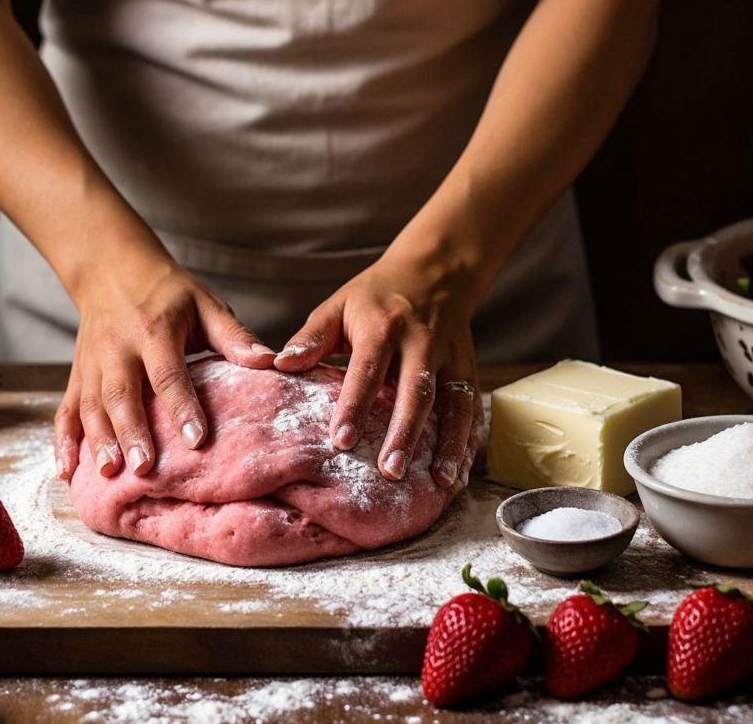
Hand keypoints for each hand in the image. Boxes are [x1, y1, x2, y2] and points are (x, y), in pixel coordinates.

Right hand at [54, 254, 274, 480]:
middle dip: (131, 432)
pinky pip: (65, 410)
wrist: (112, 269)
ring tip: (108, 473)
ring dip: (98, 440)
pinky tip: (67, 471)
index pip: (168, 373)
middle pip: (123, 394)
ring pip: (91, 405)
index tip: (197, 439)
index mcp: (154, 330)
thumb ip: (233, 335)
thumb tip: (269, 361)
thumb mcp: (205, 303)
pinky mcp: (77, 375)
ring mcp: (92, 364)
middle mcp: (118, 349)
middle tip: (143, 468)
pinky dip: (63, 441)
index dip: (182, 406)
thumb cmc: (168, 292)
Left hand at [273, 251, 480, 487]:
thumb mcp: (338, 305)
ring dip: (447, 444)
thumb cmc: (376, 295)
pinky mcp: (469, 369)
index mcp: (383, 327)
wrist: (436, 270)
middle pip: (415, 391)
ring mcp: (451, 357)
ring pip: (453, 403)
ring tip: (439, 482)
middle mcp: (421, 342)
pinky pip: (472, 409)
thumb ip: (311, 337)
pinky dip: (468, 442)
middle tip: (390, 471)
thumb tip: (280, 365)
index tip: (340, 440)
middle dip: (405, 433)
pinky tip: (458, 473)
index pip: (367, 370)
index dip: (354, 405)